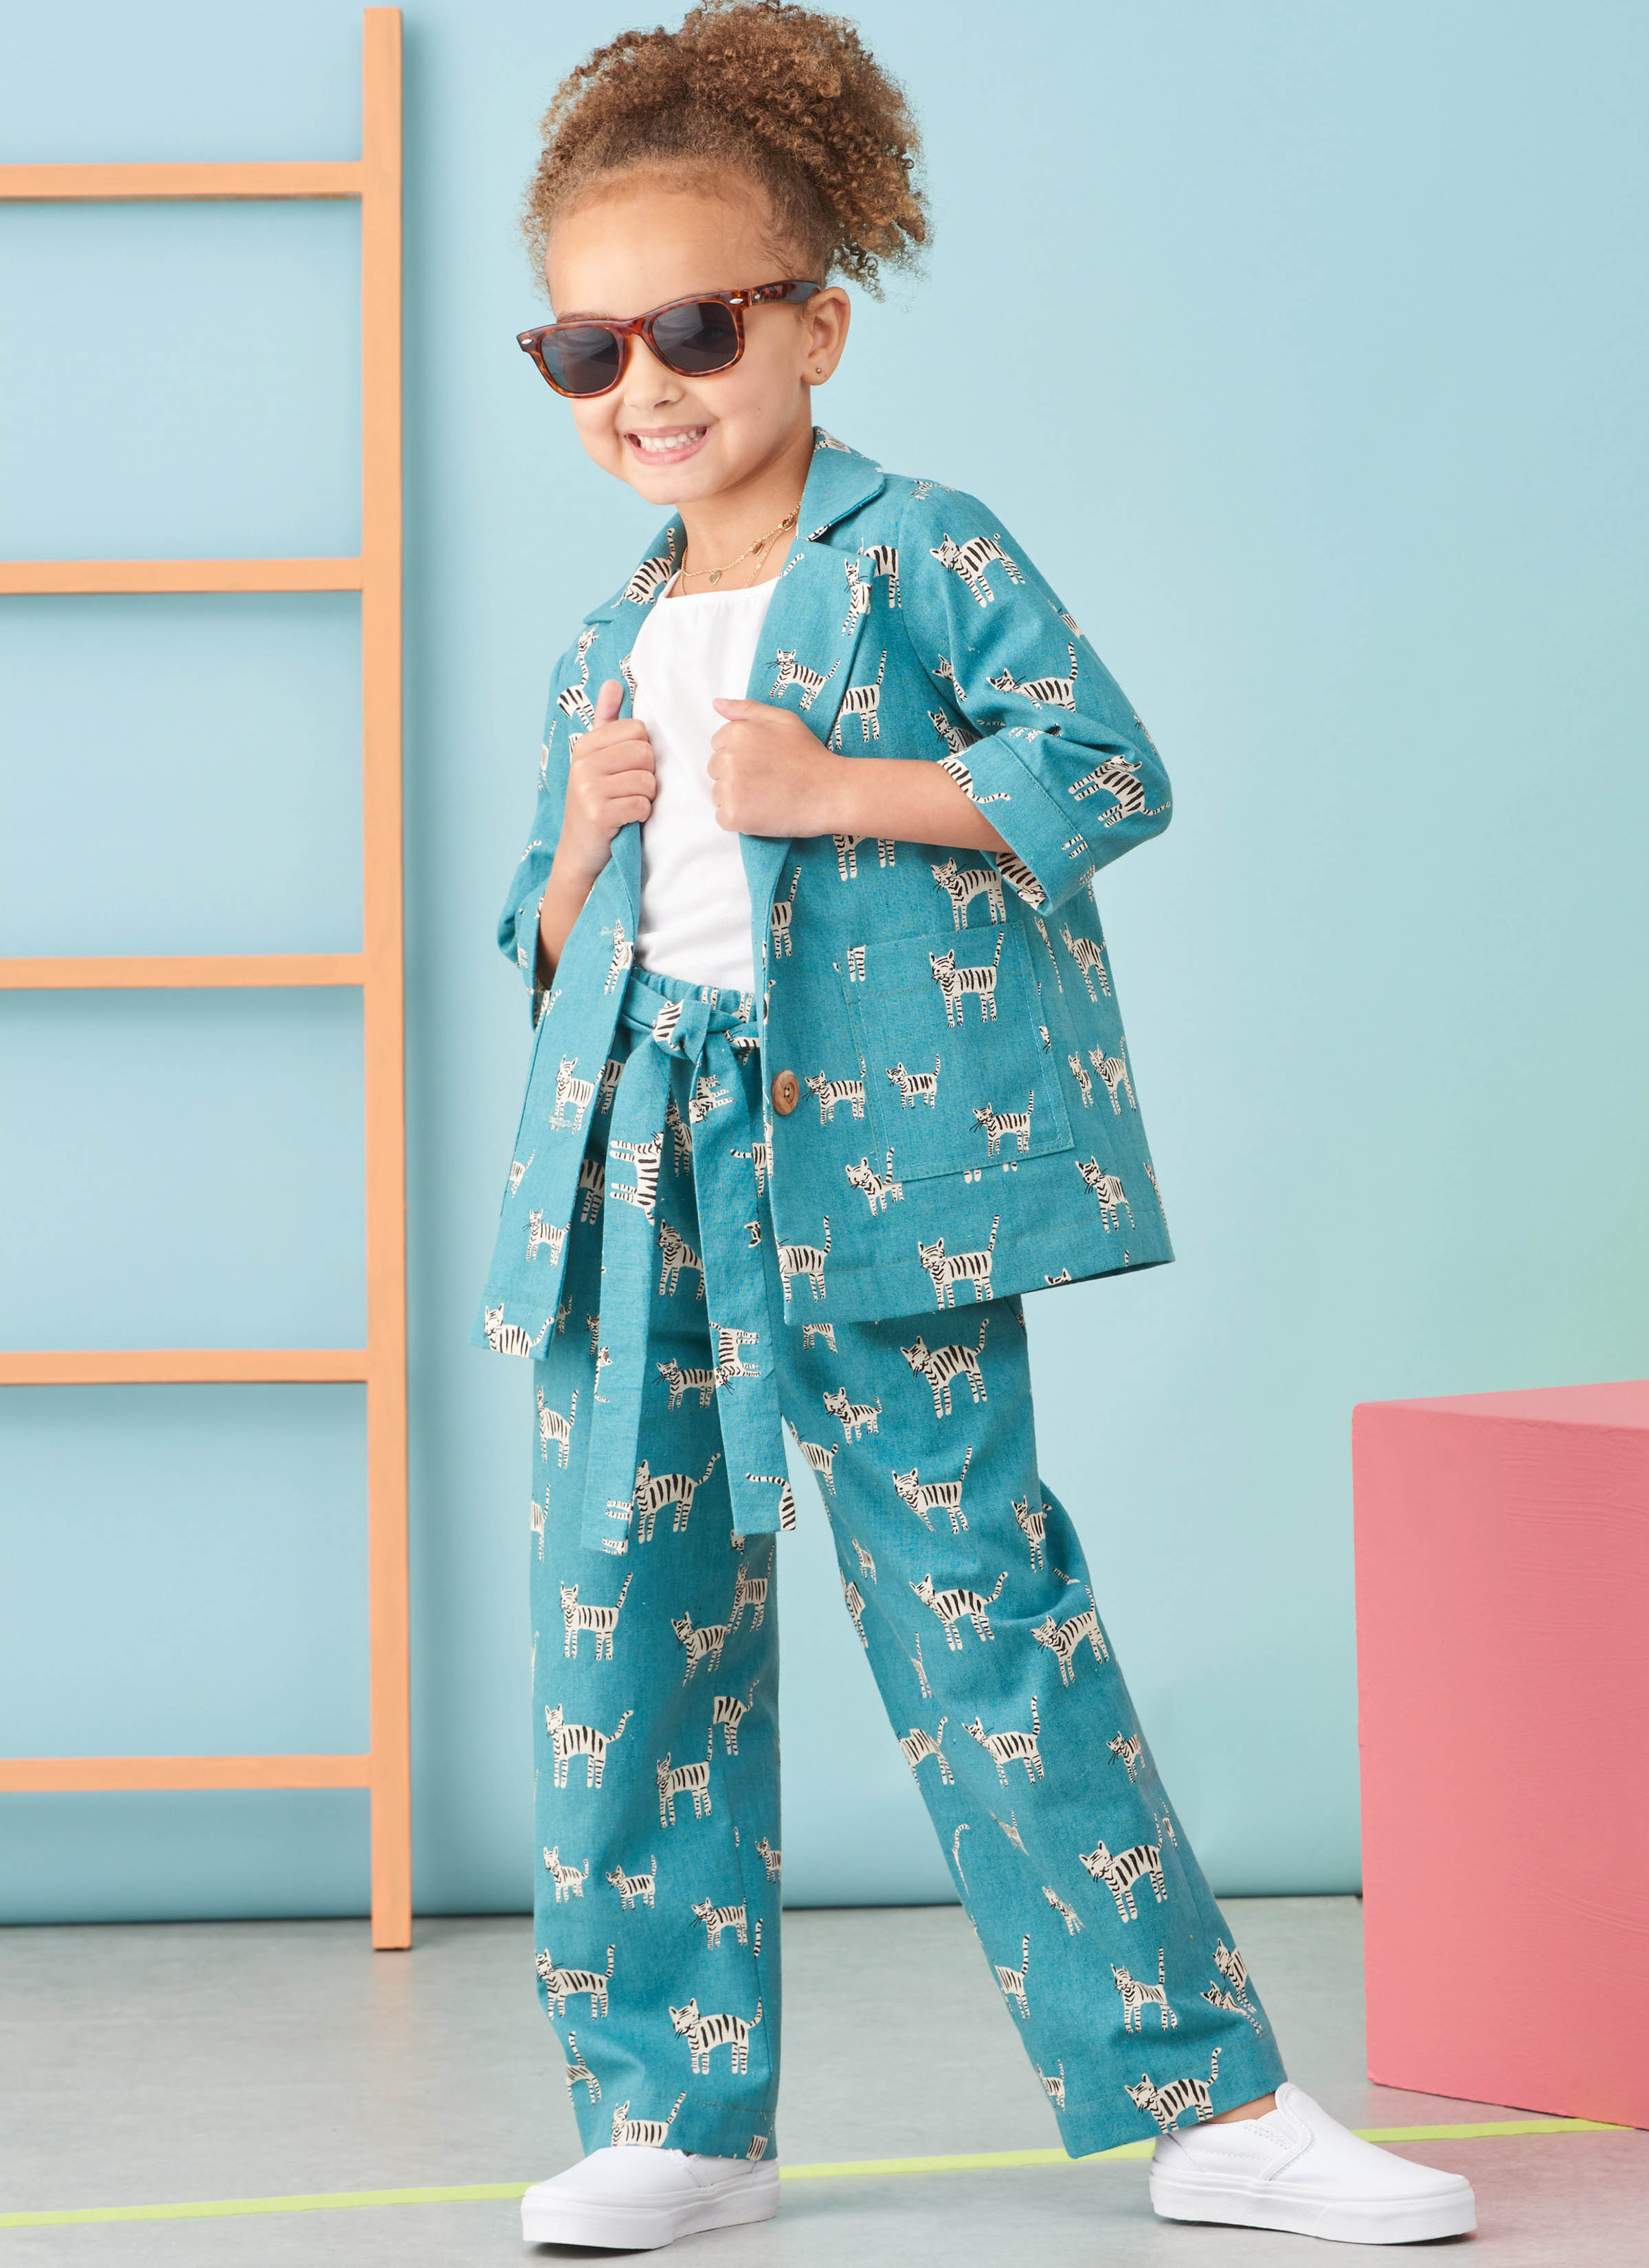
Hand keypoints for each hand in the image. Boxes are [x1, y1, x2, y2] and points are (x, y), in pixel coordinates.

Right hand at [553, 680, 655, 884]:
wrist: (580, 851)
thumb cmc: (597, 802)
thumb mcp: (597, 760)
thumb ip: (607, 721)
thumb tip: (613, 682)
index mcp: (585, 745)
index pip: (638, 730)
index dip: (643, 753)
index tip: (626, 770)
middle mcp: (583, 763)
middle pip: (646, 752)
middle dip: (646, 775)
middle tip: (628, 790)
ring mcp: (588, 788)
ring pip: (647, 780)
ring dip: (645, 798)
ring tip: (626, 805)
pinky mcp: (598, 813)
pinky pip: (642, 804)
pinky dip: (641, 815)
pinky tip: (625, 820)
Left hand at [708, 697, 847, 836]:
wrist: (830, 792)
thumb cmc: (810, 756)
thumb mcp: (784, 720)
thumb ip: (747, 709)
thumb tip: (717, 704)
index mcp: (737, 733)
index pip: (718, 745)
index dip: (741, 755)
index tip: (762, 762)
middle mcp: (728, 759)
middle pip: (716, 770)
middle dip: (736, 775)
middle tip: (767, 780)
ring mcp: (730, 789)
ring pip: (719, 794)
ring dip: (737, 798)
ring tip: (767, 797)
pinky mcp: (733, 815)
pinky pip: (723, 817)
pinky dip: (739, 819)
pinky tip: (762, 813)